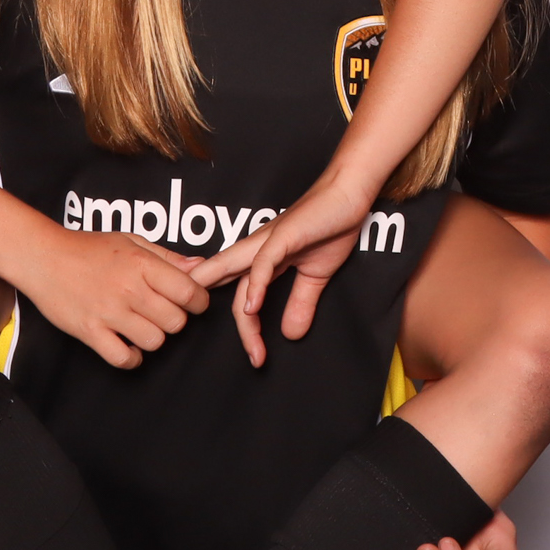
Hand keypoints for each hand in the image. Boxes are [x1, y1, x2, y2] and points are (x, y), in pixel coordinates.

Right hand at [17, 227, 209, 369]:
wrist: (42, 257)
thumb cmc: (88, 248)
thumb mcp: (131, 241)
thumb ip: (168, 257)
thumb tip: (200, 266)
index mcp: (142, 264)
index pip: (190, 292)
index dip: (197, 301)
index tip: (190, 301)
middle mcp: (128, 289)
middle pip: (176, 322)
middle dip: (174, 320)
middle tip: (160, 313)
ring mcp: (108, 312)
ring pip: (154, 341)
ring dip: (153, 337)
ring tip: (141, 326)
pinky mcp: (89, 331)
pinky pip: (122, 358)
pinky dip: (130, 358)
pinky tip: (127, 346)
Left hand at [191, 169, 381, 365]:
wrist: (348, 194)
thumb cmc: (330, 226)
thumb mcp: (315, 275)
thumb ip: (301, 302)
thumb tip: (291, 334)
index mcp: (260, 258)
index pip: (241, 295)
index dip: (244, 326)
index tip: (256, 356)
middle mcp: (255, 249)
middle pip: (223, 282)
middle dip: (205, 306)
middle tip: (201, 338)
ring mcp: (267, 241)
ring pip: (231, 269)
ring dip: (224, 300)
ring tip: (204, 319)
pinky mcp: (283, 235)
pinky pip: (263, 263)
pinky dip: (256, 286)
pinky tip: (252, 307)